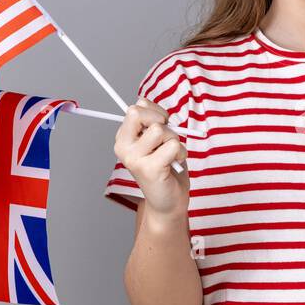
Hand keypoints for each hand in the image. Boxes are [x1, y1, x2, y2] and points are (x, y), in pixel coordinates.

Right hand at [113, 97, 188, 215]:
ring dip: (174, 139)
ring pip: (161, 130)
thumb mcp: (157, 139)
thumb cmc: (166, 166)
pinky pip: (173, 146)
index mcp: (123, 138)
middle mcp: (123, 148)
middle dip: (162, 121)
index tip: (162, 123)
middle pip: (139, 113)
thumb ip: (151, 121)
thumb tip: (145, 103)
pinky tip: (174, 164)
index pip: (134, 107)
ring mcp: (134, 159)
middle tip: (167, 138)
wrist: (169, 201)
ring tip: (171, 155)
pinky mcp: (149, 169)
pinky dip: (181, 153)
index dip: (154, 111)